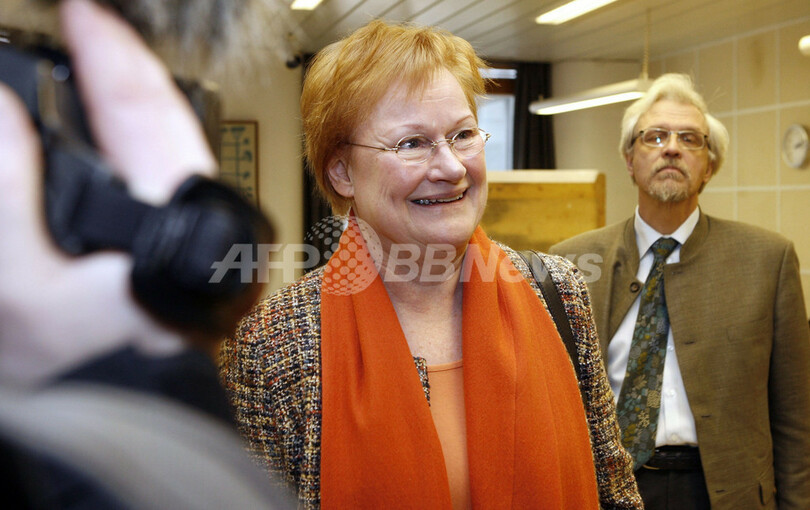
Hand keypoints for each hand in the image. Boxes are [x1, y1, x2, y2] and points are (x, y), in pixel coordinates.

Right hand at [0, 0, 217, 383]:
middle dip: (118, 63)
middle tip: (82, 22)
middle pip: (159, 119)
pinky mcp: (160, 231)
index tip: (86, 12)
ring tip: (83, 52)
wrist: (92, 401)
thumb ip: (7, 193)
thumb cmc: (61, 359)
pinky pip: (142, 163)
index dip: (115, 55)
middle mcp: (182, 217)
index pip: (150, 117)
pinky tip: (90, 116)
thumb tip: (1, 111)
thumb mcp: (18, 283)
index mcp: (166, 227)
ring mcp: (174, 222)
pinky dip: (114, 128)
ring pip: (154, 138)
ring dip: (116, 91)